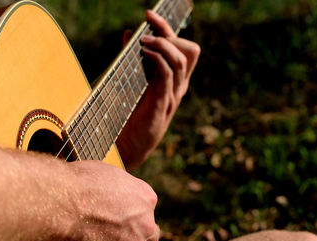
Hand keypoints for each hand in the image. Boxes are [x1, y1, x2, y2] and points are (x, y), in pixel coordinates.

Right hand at [48, 160, 158, 240]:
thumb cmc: (77, 184)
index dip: (135, 219)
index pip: (148, 214)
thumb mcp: (107, 174)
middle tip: (120, 238)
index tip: (123, 220)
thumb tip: (111, 192)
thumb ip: (118, 189)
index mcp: (145, 199)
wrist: (61, 203)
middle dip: (137, 238)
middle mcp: (145, 224)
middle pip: (149, 237)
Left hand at [117, 10, 199, 169]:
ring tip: (143, 39)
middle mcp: (177, 87)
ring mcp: (172, 96)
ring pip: (180, 60)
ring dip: (162, 44)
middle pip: (188, 51)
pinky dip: (157, 59)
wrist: (128, 147)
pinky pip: (167, 75)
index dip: (169, 29)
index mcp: (173, 82)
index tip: (150, 16)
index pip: (183, 49)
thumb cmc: (129, 116)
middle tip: (148, 22)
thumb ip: (133, 59)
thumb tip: (129, 33)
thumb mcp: (132, 82)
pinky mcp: (162, 104)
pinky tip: (143, 51)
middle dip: (169, 31)